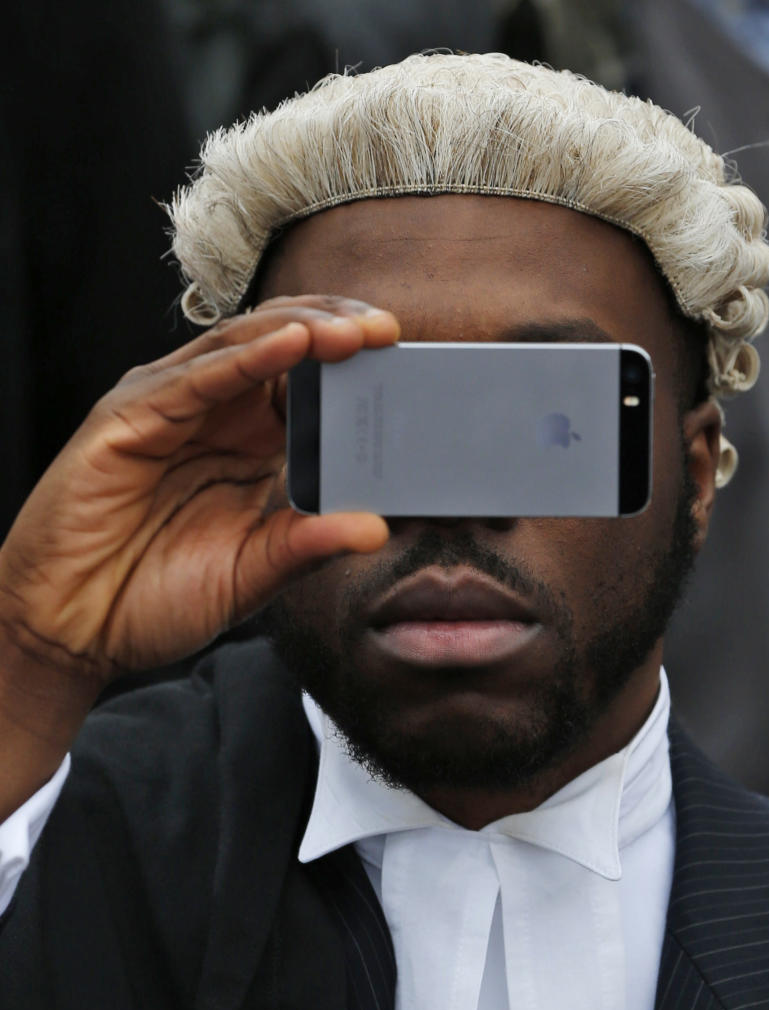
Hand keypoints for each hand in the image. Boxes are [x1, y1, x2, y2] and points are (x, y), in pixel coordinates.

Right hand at [0, 297, 396, 685]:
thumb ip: (308, 546)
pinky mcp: (129, 418)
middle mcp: (212, 417)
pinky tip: (292, 345)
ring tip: (354, 332)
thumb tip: (377, 528)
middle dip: (336, 331)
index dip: (353, 367)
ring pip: (241, 347)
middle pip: (280, 346)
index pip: (307, 383)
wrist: (74, 631)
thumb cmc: (155, 599)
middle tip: (389, 332)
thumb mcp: (251, 576)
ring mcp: (168, 410)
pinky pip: (195, 378)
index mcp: (247, 447)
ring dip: (301, 332)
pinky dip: (246, 359)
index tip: (405, 364)